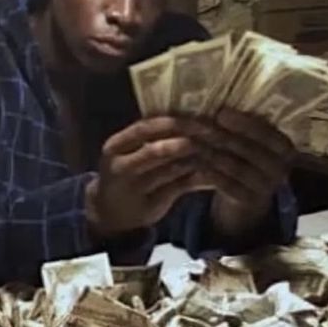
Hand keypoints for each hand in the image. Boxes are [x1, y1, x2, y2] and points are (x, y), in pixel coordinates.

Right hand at [86, 116, 209, 238]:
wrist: (110, 212)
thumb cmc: (126, 173)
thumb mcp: (128, 151)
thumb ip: (152, 136)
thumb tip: (190, 114)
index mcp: (115, 146)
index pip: (144, 128)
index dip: (173, 122)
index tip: (198, 118)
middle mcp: (121, 166)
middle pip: (157, 149)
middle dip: (188, 139)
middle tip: (214, 134)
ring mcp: (135, 188)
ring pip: (171, 168)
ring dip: (197, 158)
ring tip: (218, 150)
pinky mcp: (151, 205)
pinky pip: (180, 187)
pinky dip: (199, 178)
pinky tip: (214, 173)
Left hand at [192, 109, 294, 231]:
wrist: (248, 199)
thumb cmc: (245, 158)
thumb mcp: (251, 142)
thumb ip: (243, 126)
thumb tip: (219, 99)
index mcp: (284, 148)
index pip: (268, 133)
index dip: (245, 123)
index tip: (221, 113)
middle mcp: (280, 168)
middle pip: (249, 150)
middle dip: (222, 136)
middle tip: (199, 126)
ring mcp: (266, 188)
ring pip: (235, 166)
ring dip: (211, 153)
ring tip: (191, 141)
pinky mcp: (248, 201)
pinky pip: (225, 185)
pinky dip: (208, 173)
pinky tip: (193, 163)